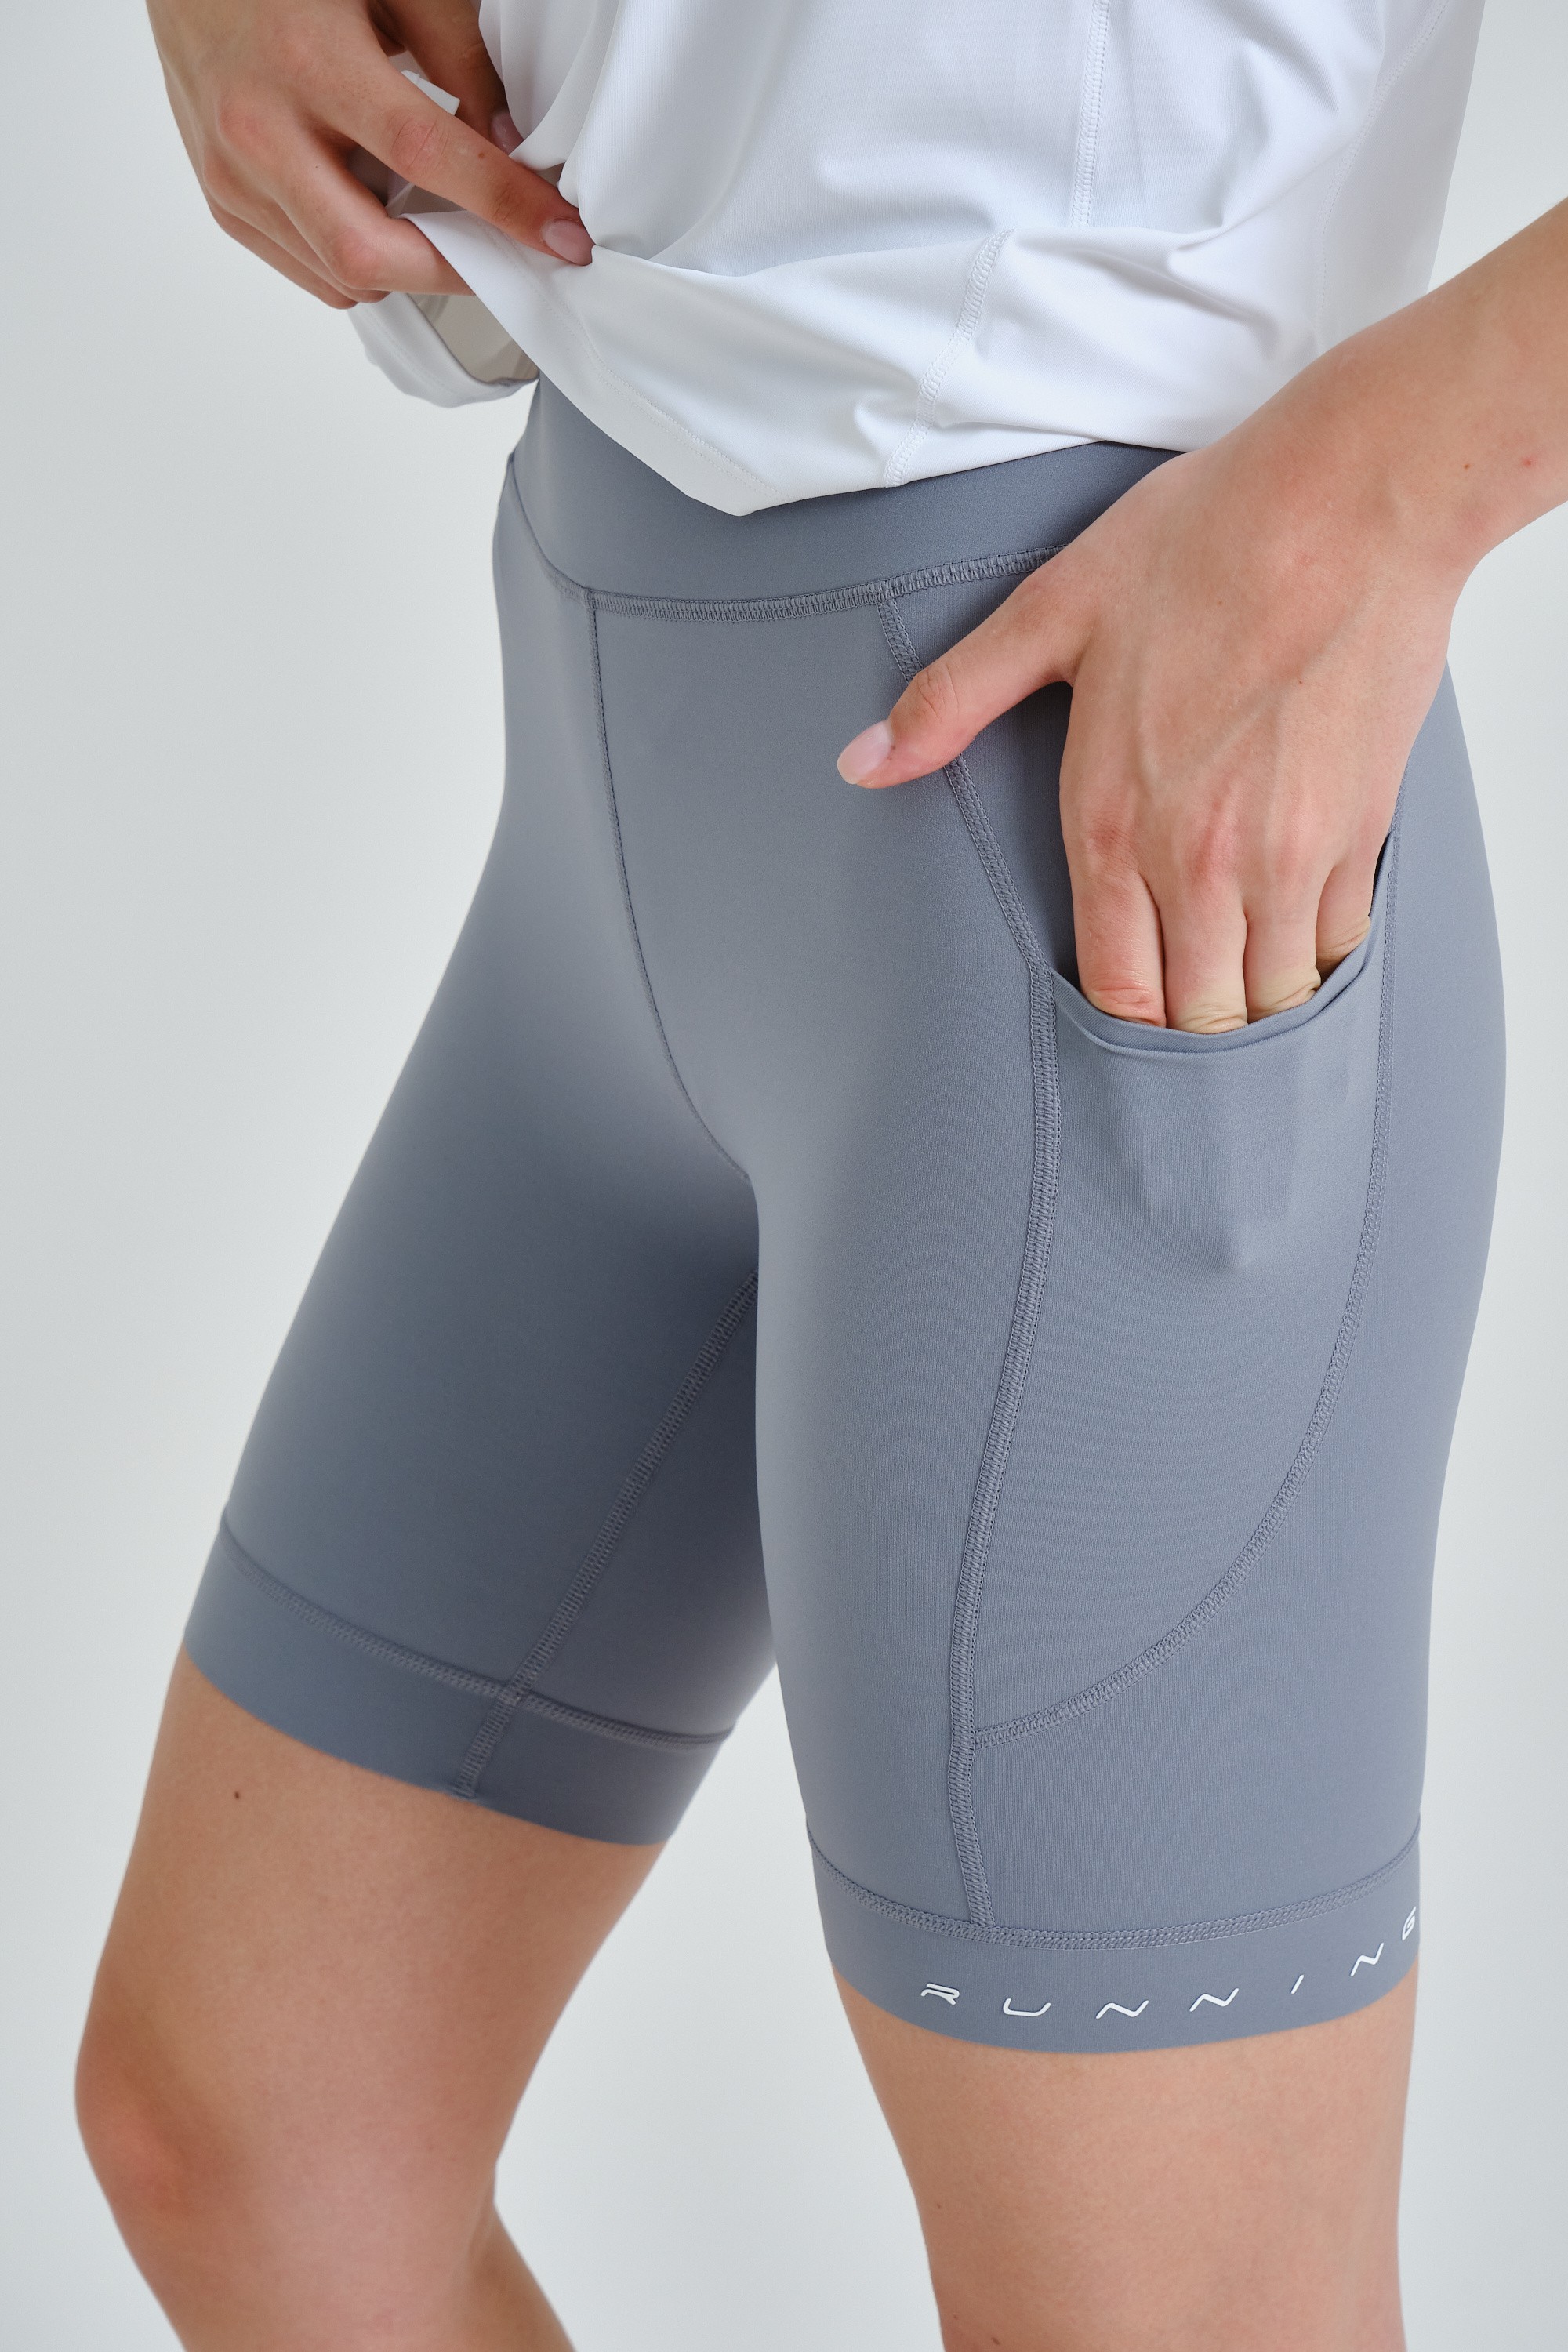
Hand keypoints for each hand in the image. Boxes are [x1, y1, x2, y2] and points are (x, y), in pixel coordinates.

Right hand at [147, 0, 591, 310]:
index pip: (427, 157)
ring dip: (406, 268)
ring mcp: (233, 173)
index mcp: (306, 62)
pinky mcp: (222, 197)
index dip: (505, 206)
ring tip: (436, 224)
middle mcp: (259, 129)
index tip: (561, 237)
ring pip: (341, 275)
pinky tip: (376, 214)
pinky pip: (306, 268)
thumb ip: (455, 56)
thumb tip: (506, 142)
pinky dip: (357, 263)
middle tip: (503, 254)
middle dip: (454, 270)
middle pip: (372, 251)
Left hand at [838, 396, 1457, 1031]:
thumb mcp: (1050, 611)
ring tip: (1234, 998)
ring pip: (1274, 1000)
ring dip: (1252, 1010)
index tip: (1112, 1021)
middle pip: (1198, 1022)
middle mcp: (1203, 861)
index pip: (1113, 994)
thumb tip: (861, 762)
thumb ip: (952, 702)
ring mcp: (1289, 854)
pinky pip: (1338, 948)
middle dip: (1183, 1037)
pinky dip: (1314, 960)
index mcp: (1115, 824)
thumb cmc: (1207, 540)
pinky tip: (1292, 941)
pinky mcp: (1361, 829)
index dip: (1114, 1030)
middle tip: (1174, 1022)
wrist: (1353, 495)